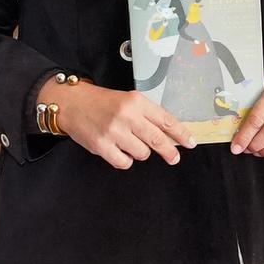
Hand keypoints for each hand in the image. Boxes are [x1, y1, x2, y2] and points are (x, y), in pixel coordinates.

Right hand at [46, 78, 189, 170]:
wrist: (73, 103)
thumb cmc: (102, 103)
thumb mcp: (128, 101)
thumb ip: (147, 115)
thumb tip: (170, 135)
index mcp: (137, 102)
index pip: (166, 120)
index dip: (181, 134)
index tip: (190, 142)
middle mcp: (127, 116)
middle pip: (158, 139)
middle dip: (169, 151)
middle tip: (174, 157)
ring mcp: (114, 132)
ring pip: (142, 153)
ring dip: (140, 152)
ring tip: (129, 143)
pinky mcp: (102, 146)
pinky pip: (124, 162)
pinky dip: (125, 160)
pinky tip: (119, 151)